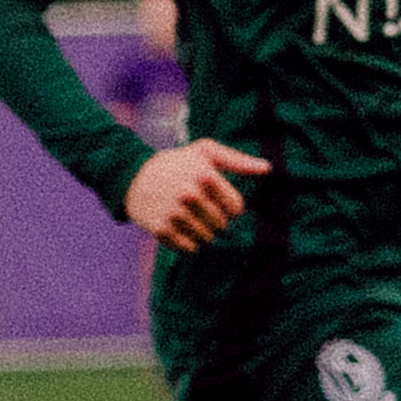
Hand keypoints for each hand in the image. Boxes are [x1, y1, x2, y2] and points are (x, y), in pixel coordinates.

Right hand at [121, 138, 266, 251]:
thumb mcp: (205, 152)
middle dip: (215, 219)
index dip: (229, 206)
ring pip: (207, 238)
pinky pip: (189, 248)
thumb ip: (237, 160)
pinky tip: (179, 227)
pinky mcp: (161, 229)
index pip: (236, 208)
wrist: (132, 176)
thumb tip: (268, 168)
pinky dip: (188, 242)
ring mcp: (174, 213)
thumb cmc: (176, 163)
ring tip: (189, 216)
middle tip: (200, 208)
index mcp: (205, 176)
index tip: (216, 199)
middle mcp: (190, 195)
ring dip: (202, 231)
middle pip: (222, 224)